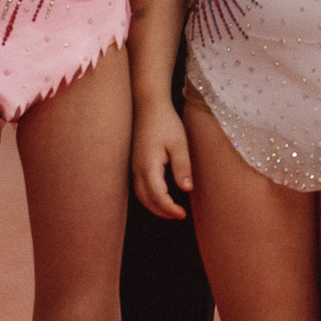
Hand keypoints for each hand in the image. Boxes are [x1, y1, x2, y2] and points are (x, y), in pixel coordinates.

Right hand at [130, 98, 192, 219]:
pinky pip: (138, 187)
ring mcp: (133, 165)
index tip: (183, 214)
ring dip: (154, 206)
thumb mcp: (179, 143)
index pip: (158, 196)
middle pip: (147, 200)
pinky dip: (149, 197)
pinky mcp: (134, 162)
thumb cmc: (165, 122)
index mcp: (148, 166)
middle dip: (162, 211)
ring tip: (171, 209)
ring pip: (140, 195)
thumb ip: (182, 167)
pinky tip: (160, 195)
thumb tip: (186, 189)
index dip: (170, 209)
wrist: (149, 104)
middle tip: (179, 215)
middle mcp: (137, 169)